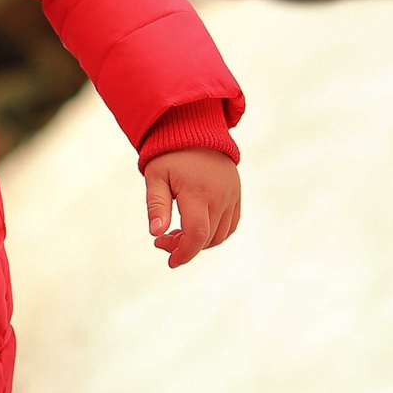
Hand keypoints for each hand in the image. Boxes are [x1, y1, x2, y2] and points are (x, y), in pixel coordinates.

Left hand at [143, 148, 239, 269]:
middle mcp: (220, 196)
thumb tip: (156, 234)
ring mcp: (231, 196)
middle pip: (208, 238)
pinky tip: (195, 228)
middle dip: (185, 247)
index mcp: (198, 192)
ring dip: (200, 242)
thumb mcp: (155, 176)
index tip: (169, 261)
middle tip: (163, 240)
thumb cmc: (170, 154)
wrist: (196, 130)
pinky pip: (231, 225)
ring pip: (220, 234)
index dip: (184, 253)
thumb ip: (156, 205)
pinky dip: (215, 234)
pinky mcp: (236, 195)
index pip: (197, 234)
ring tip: (177, 233)